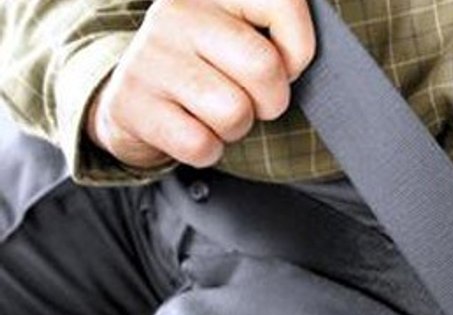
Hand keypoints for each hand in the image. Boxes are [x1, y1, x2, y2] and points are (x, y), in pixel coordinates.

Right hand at [86, 0, 315, 168]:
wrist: (133, 96)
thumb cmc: (208, 66)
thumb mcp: (241, 30)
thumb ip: (279, 28)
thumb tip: (307, 57)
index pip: (284, 3)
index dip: (300, 47)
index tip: (287, 63)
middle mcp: (178, 12)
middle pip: (263, 67)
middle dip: (272, 99)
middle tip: (256, 100)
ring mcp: (151, 56)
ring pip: (233, 111)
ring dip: (237, 126)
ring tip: (217, 112)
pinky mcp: (132, 103)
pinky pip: (200, 144)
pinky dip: (208, 149)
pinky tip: (192, 128)